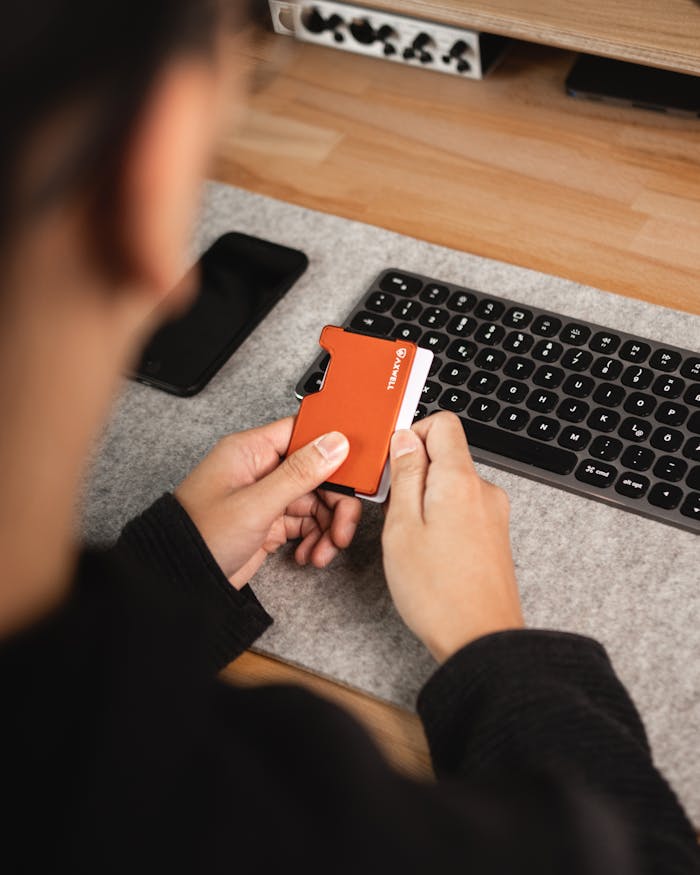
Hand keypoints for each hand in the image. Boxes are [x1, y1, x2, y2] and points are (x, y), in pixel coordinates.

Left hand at [176, 418, 361, 588]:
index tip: (355, 468)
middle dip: (335, 502)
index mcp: (251, 451)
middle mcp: (260, 469)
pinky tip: (311, 554)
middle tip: (343, 528)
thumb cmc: (199, 535)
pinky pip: (305, 523)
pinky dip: (314, 539)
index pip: (304, 433)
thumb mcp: (256, 503)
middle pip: (317, 472)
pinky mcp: (268, 523)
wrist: (178, 580)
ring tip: (325, 550)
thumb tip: (334, 444)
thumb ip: (299, 473)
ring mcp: (265, 497)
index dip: (333, 447)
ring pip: (315, 501)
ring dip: (327, 526)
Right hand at [382, 412, 522, 662]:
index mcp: (460, 480)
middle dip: (415, 473)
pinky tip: (430, 551)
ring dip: (427, 500)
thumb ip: (405, 475)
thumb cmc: (438, 593)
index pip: (442, 423)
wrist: (481, 640)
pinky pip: (463, 509)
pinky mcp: (494, 535)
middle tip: (395, 511)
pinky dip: (442, 519)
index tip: (394, 460)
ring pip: (452, 485)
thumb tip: (405, 439)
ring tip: (412, 539)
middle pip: (446, 454)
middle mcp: (484, 490)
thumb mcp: (402, 526)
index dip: (412, 434)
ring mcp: (493, 514)